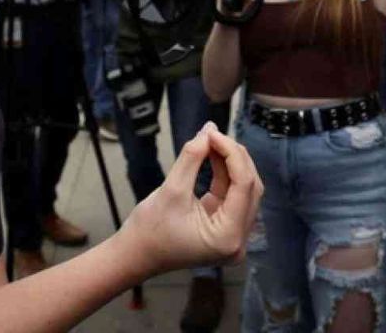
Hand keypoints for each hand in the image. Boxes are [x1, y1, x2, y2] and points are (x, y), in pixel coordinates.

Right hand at [117, 123, 262, 274]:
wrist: (136, 255)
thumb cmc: (149, 230)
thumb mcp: (171, 189)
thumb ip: (192, 158)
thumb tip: (209, 130)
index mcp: (228, 237)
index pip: (244, 185)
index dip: (231, 153)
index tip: (213, 133)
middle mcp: (238, 241)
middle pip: (250, 187)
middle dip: (233, 157)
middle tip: (212, 134)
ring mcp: (234, 236)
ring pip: (244, 189)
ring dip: (230, 163)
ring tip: (211, 141)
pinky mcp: (226, 229)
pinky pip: (232, 195)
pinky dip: (224, 174)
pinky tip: (213, 154)